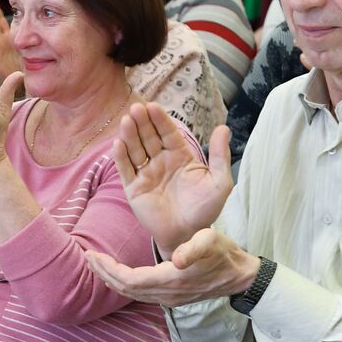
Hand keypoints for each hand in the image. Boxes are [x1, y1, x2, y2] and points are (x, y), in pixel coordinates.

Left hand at [86, 227, 259, 306]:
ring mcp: (168, 298)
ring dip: (111, 279)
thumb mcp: (212, 242)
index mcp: (172, 279)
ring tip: (96, 263)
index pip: (130, 279)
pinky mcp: (170, 297)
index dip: (108, 269)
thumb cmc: (225, 254)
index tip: (92, 255)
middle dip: (103, 273)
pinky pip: (139, 294)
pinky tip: (115, 272)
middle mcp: (166, 293)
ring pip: (130, 293)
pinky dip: (123, 283)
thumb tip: (177, 260)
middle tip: (87, 257)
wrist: (240, 277)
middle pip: (124, 289)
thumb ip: (195, 249)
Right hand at [112, 103, 233, 253]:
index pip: (168, 133)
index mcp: (179, 155)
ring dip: (130, 135)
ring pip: (135, 150)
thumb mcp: (219, 182)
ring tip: (127, 121)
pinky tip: (118, 144)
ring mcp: (146, 174)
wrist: (189, 235)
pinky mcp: (134, 188)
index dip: (160, 120)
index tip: (153, 107)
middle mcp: (160, 161)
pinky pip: (125, 170)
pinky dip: (120, 157)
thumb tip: (224, 127)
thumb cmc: (205, 209)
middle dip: (142, 122)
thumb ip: (219, 155)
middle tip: (137, 108)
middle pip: (148, 137)